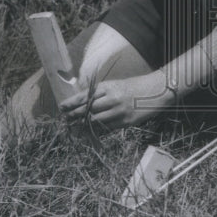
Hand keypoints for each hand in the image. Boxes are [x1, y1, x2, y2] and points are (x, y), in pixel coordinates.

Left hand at [60, 71, 175, 131]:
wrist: (155, 90)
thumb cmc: (133, 86)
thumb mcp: (115, 84)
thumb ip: (100, 93)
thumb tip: (82, 101)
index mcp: (108, 87)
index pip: (85, 96)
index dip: (71, 103)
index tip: (61, 107)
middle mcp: (112, 99)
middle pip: (87, 109)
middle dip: (74, 115)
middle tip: (65, 119)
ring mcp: (119, 111)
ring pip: (96, 121)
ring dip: (83, 125)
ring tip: (74, 127)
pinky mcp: (126, 121)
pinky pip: (108, 128)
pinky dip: (97, 131)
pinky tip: (90, 132)